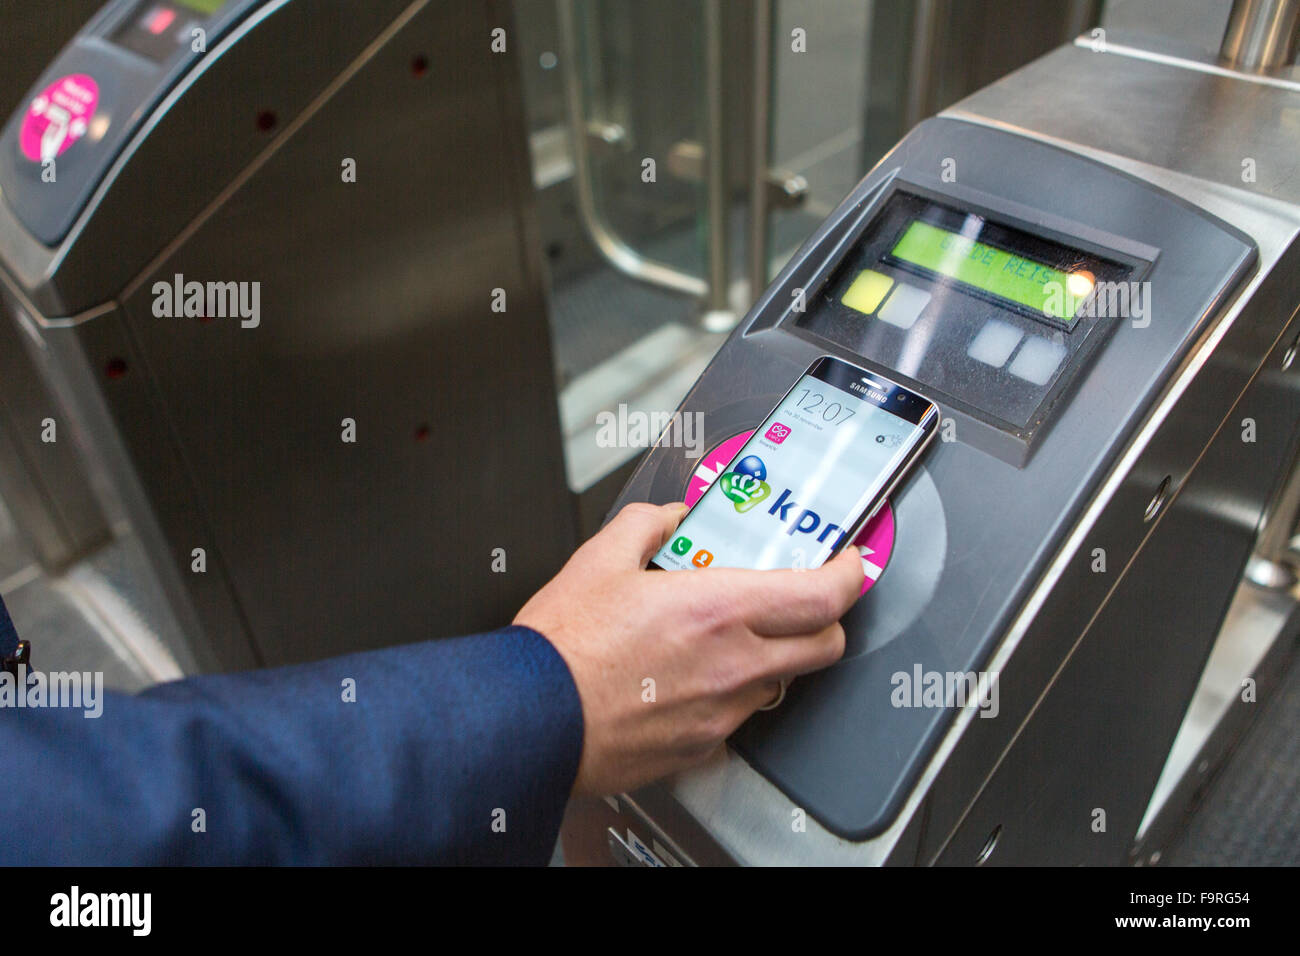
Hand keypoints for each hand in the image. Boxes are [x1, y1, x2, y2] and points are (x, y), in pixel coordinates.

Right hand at [514, 501, 863, 796]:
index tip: (848, 563)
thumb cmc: (561, 650)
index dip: (850, 575)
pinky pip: (740, 716)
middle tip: (805, 600)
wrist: (531, 719)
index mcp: (718, 609)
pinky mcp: (703, 746)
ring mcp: (722, 710)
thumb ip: (647, 526)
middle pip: (825, 645)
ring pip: (783, 683)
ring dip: (775, 658)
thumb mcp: (599, 559)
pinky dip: (732, 692)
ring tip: (733, 639)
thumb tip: (668, 519)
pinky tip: (693, 678)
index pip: (823, 595)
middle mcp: (734, 664)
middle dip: (827, 619)